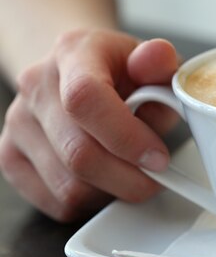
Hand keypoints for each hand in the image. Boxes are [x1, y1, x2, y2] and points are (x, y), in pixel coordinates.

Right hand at [0, 29, 179, 221]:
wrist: (77, 72)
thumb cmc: (121, 72)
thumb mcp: (150, 62)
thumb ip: (160, 63)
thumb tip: (159, 56)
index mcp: (72, 53)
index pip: (85, 99)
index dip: (126, 138)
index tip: (158, 157)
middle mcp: (36, 86)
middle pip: (79, 154)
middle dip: (130, 178)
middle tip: (157, 175)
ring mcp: (18, 123)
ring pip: (70, 187)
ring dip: (113, 191)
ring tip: (132, 172)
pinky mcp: (10, 157)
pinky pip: (58, 203)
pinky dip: (92, 202)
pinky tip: (107, 180)